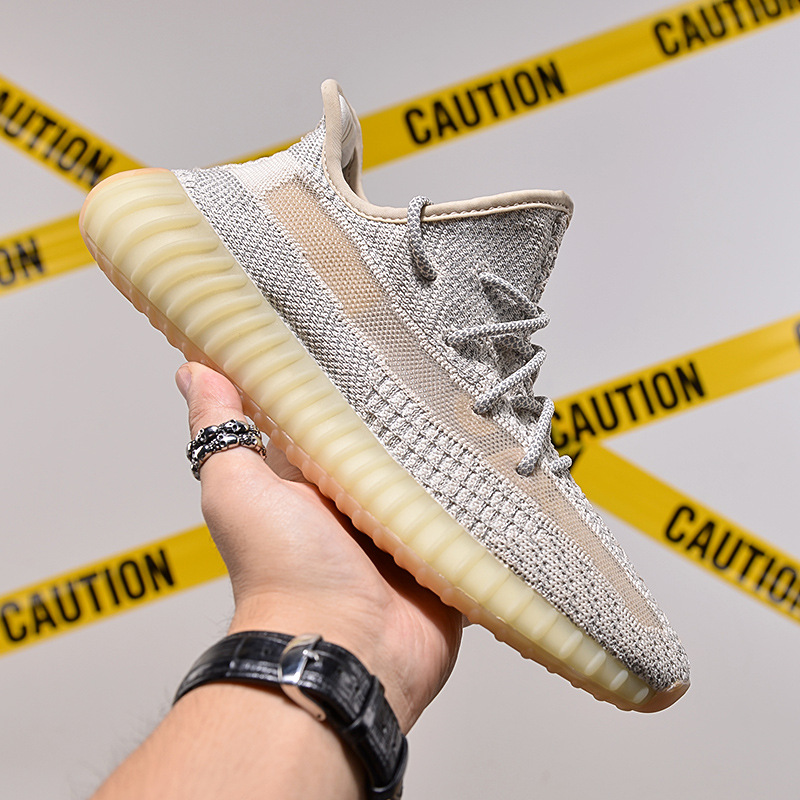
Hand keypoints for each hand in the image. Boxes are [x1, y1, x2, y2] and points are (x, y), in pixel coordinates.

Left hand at [177, 361, 462, 731]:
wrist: (338, 650)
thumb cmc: (281, 574)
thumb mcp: (238, 489)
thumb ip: (220, 431)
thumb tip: (194, 371)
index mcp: (313, 482)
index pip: (333, 419)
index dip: (346, 381)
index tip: (366, 334)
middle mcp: (358, 503)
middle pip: (391, 445)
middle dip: (412, 412)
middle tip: (441, 362)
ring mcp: (402, 530)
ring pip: (434, 477)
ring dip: (452, 453)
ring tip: (481, 403)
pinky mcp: (440, 554)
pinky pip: (468, 517)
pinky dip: (481, 498)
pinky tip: (501, 461)